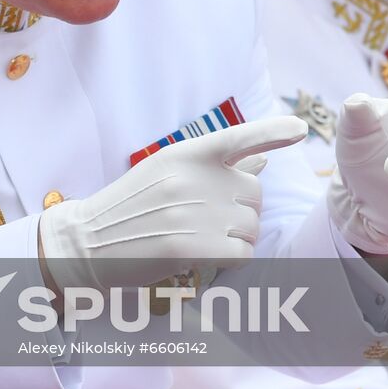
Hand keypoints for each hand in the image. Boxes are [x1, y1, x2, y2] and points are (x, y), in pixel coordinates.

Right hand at [39, 116, 307, 290]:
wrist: (87, 240)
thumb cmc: (131, 206)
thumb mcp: (167, 173)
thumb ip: (215, 167)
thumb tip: (261, 160)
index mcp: (184, 154)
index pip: (237, 137)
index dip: (272, 131)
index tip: (300, 129)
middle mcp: (191, 178)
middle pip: (254, 193)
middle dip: (242, 210)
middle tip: (207, 220)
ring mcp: (191, 213)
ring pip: (252, 227)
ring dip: (237, 238)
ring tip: (202, 238)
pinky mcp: (190, 248)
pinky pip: (242, 254)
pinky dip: (231, 259)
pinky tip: (205, 257)